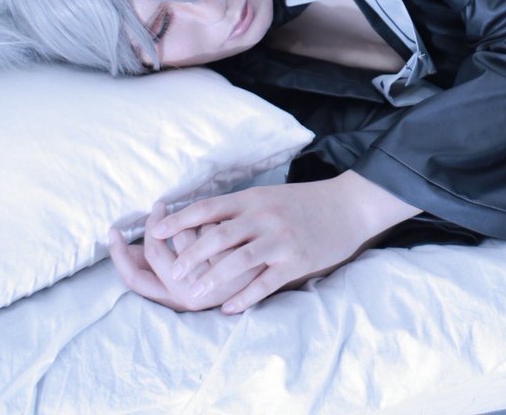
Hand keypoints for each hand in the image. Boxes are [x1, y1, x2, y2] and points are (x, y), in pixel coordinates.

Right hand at [108, 202, 263, 311]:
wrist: (279, 272)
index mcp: (175, 298)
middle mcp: (190, 294)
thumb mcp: (195, 274)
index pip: (135, 280)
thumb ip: (165, 262)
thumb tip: (128, 248)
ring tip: (200, 218)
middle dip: (155, 225)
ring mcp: (212, 281)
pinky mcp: (236, 265)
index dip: (119, 256)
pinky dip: (214, 221)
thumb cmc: (234, 271)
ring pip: (183, 237)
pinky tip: (223, 220)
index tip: (111, 232)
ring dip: (189, 222)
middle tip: (158, 207)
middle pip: (155, 253)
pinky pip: (211, 230)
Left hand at [151, 171, 420, 313]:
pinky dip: (244, 297)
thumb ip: (241, 208)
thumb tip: (204, 221)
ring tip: (193, 292)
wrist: (349, 206)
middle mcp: (263, 217)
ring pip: (238, 260)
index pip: (208, 207)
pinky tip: (229, 309)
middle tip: (172, 271)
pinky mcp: (296, 261)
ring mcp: (280, 240)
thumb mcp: (270, 196)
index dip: (180, 219)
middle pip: (218, 235)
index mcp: (253, 199)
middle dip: (190, 255)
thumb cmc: (305, 203)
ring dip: (212, 278)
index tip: (156, 230)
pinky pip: (265, 283)